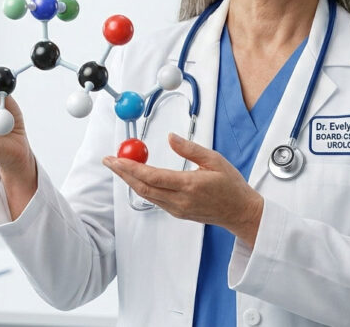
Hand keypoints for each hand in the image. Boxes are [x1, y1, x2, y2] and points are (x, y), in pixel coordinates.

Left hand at [103, 133, 263, 247]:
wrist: (240, 212)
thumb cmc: (231, 185)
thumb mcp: (215, 160)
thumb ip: (190, 149)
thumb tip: (170, 137)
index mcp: (190, 185)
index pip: (152, 177)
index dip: (131, 168)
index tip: (116, 158)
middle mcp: (180, 200)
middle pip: (143, 188)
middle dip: (123, 174)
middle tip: (109, 160)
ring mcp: (178, 209)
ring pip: (146, 195)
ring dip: (130, 181)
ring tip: (118, 166)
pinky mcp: (177, 213)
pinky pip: (155, 200)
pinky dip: (142, 187)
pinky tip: (136, 177)